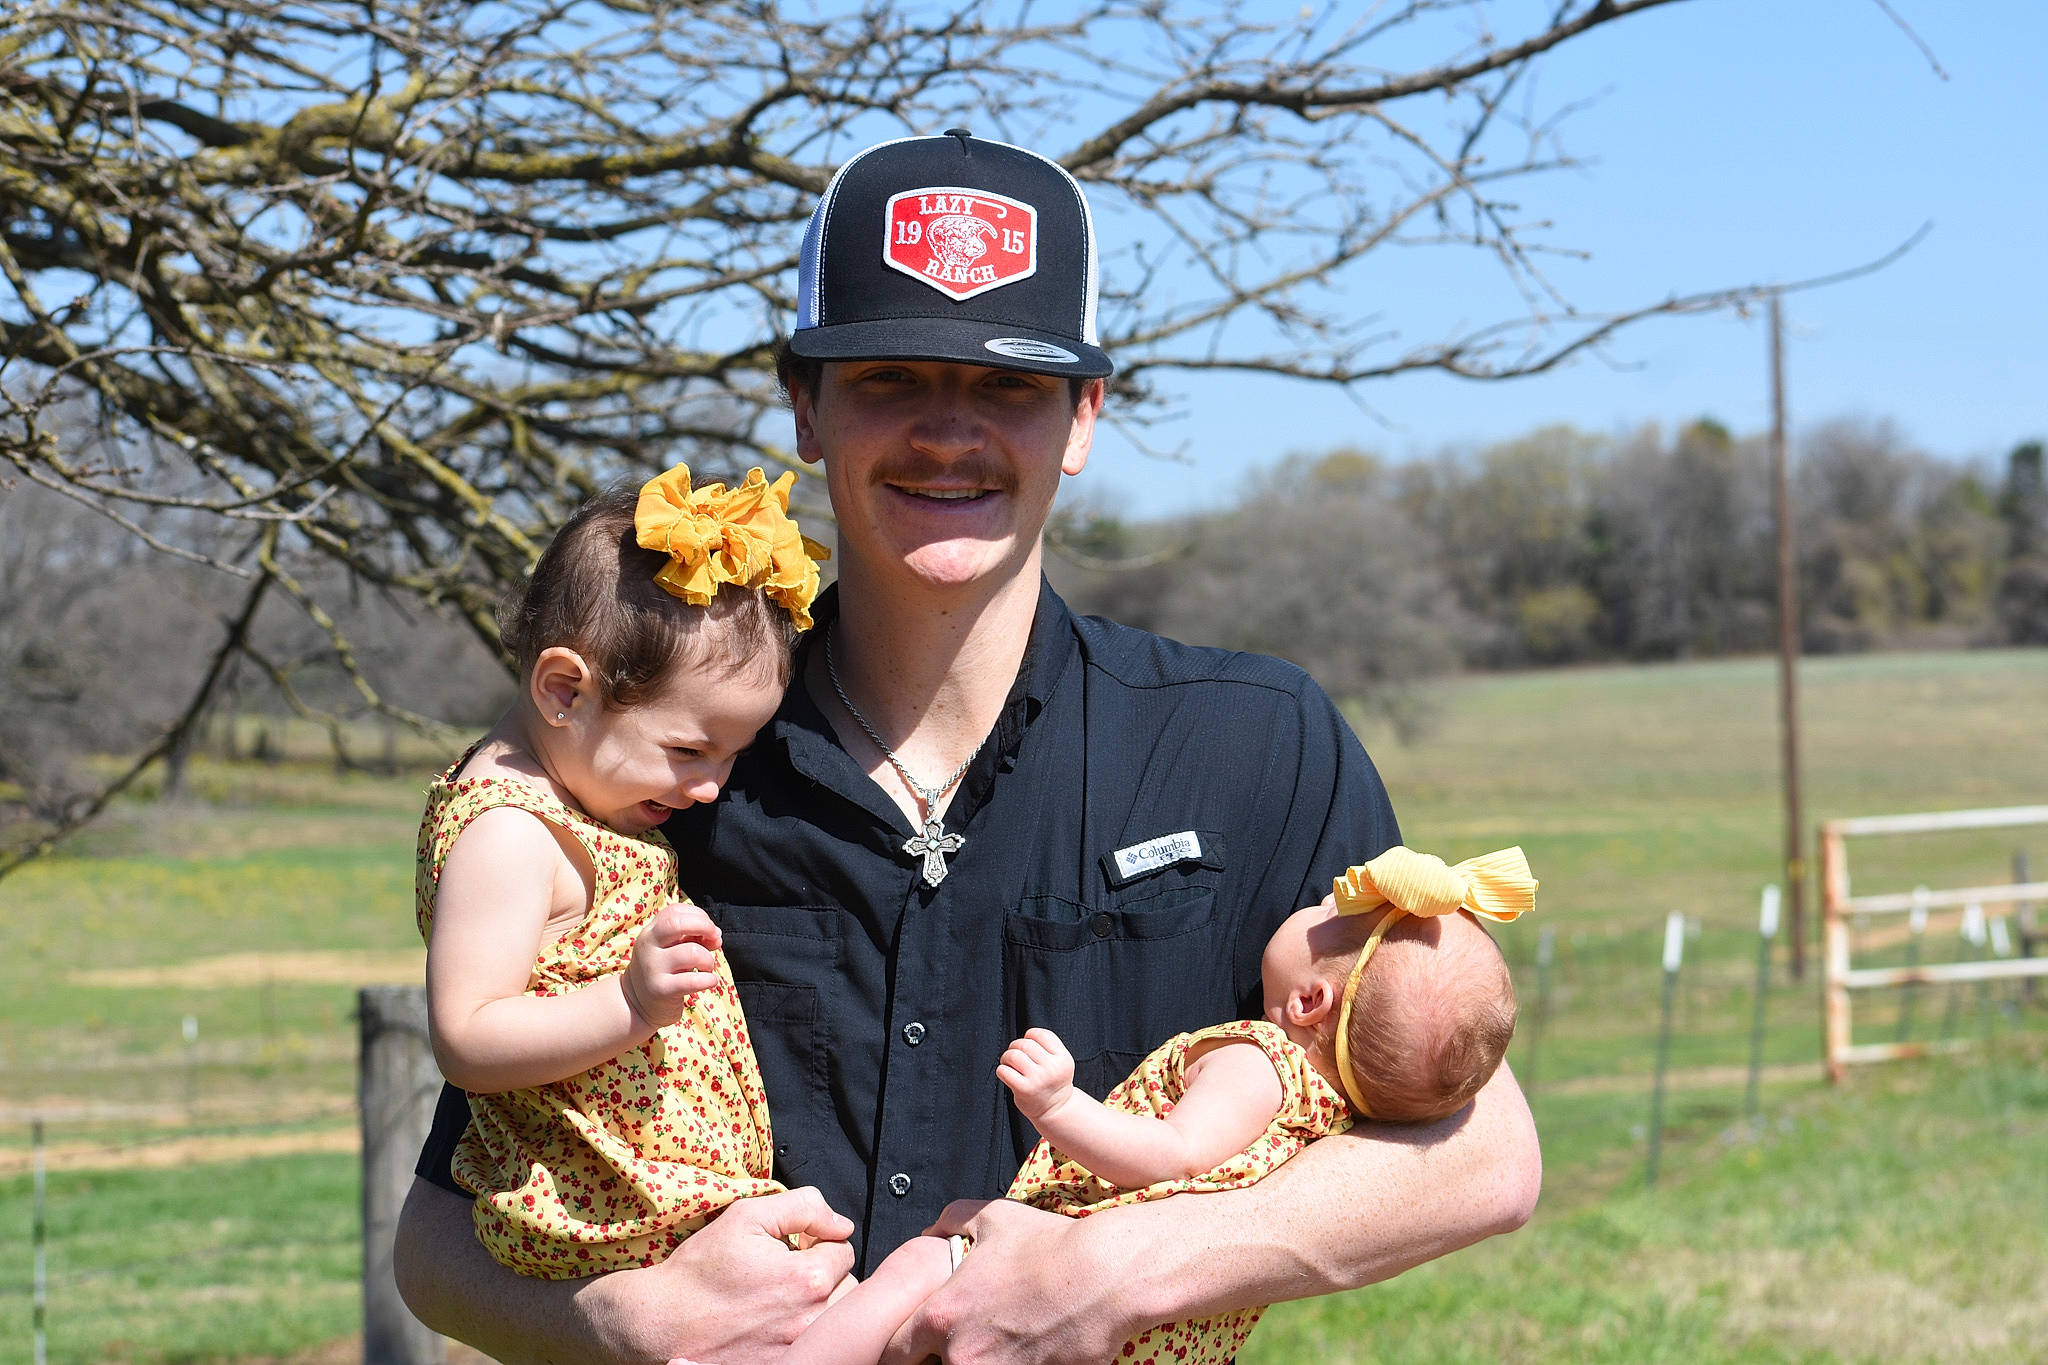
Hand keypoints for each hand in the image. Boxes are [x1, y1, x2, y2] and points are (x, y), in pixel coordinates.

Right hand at [614, 1186, 856, 1363]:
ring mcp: (798, 1347)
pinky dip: (801, 1328)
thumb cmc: (700, 1271)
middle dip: (825, 1272)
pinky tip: (774, 1319)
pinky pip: (813, 1342)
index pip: (844, 1249)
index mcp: (807, 1277)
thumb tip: (840, 1222)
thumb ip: (802, 1207)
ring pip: (835, 1316)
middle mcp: (809, 1318)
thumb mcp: (747, 1216)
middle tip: (789, 1269)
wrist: (662, 1321)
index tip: (797, 1244)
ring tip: (783, 1295)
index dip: (820, 1240)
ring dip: (820, 1301)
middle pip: (847, 1285)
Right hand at [623, 902, 721, 1030]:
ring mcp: (653, 968)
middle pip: (677, 923)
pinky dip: (709, 980)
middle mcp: (648, 946)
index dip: (699, 916)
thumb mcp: (670, 948)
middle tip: (715, 941)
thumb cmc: (663, 969)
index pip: (675, 911)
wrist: (636, 1003)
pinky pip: (693, 981)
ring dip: (708, 959)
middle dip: (705, 927)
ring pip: (691, 952)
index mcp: (651, 931)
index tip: (709, 931)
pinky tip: (709, 981)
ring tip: (706, 968)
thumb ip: (690, 936)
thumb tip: (716, 935)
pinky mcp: (661, 990)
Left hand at [880, 1199, 1132, 1364]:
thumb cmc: (1050, 1245)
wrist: (1107, 1277)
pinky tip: (1025, 1348)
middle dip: (941, 1355)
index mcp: (943, 1314)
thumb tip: (929, 1230)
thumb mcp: (993, 1216)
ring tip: (1003, 1340)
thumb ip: (950, 1220)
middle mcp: (962, 1355)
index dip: (902, 1344)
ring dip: (977, 1361)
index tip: (916, 1339)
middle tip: (971, 1334)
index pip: (895, 1349)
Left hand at [995, 1027, 1073, 1123]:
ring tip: (1009, 1064)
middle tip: (1015, 1056)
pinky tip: (1007, 1075)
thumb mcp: (1060, 1063)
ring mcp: (1038, 1079)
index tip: (1028, 1047)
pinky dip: (1002, 1070)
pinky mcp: (1024, 1089)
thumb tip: (1023, 1037)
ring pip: (1014, 1055)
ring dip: (1007, 1057)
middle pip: (1025, 1044)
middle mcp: (1052, 1068)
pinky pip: (1004, 1071)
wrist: (1055, 1109)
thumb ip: (1047, 1048)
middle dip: (1015, 1047)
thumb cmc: (1052, 1083)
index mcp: (1063, 1058)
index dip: (1030, 1036)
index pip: (1041, 1034)